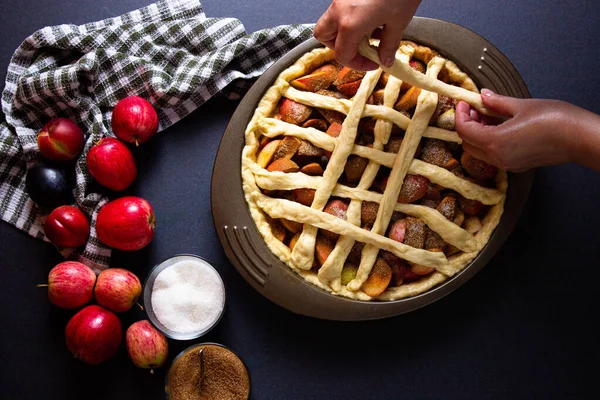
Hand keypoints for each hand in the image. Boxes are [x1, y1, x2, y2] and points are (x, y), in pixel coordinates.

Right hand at [314, 0, 421, 70]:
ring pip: (329, 21)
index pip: (342, 55)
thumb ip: (389, 45)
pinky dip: (349, 19)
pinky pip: (340, 10)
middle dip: (338, 46)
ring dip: (342, 32)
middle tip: (359, 49)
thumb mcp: (399, 22)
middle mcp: (339, 11)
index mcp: (349, 25)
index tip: (372, 63)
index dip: (357, 64)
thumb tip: (385, 59)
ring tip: (367, 33)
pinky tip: (371, 18)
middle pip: (324, 36)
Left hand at [454, 89, 594, 171]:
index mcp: (495, 142)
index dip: (460, 114)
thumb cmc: (555, 120)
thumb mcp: (522, 106)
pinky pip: (493, 155)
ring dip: (478, 133)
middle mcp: (497, 157)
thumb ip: (497, 102)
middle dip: (467, 124)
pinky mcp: (516, 165)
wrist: (579, 138)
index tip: (464, 102)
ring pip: (479, 151)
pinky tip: (499, 125)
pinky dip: (489, 141)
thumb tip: (484, 96)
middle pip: (467, 143)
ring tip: (488, 115)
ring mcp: (507, 164)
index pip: (464, 130)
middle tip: (475, 107)